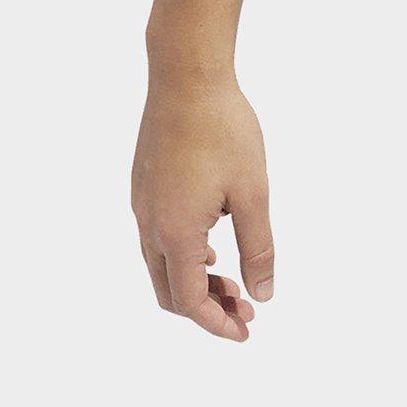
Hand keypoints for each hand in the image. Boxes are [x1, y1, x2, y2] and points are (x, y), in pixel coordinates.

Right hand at [131, 74, 273, 338]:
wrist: (186, 76)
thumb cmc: (224, 129)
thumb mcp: (253, 191)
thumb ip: (259, 247)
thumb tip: (263, 293)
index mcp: (176, 233)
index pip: (190, 302)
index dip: (218, 323)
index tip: (246, 330)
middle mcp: (150, 225)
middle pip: (171, 292)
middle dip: (207, 308)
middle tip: (245, 308)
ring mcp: (142, 205)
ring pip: (162, 265)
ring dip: (196, 281)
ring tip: (234, 280)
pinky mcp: (143, 186)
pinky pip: (157, 238)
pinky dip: (184, 255)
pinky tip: (212, 244)